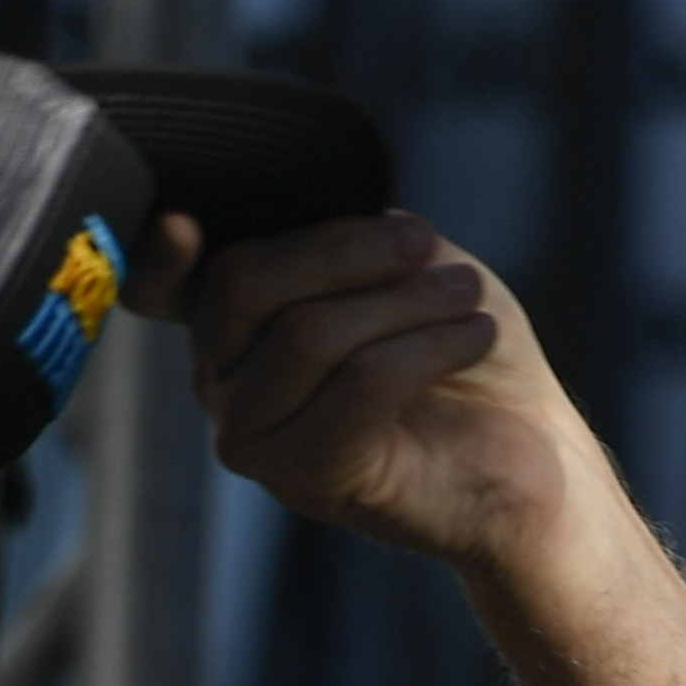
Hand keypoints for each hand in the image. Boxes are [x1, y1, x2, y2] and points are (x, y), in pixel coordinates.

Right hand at [135, 209, 582, 564]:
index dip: (158, 255)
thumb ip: (340, 237)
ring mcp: (254, 439)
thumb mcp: (402, 269)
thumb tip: (315, 206)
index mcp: (230, 324)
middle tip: (425, 247)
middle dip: (346, 252)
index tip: (184, 222)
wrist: (530, 456)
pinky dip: (426, 348)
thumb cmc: (462, 355)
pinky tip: (473, 335)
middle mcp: (221, 384)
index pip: (155, 288)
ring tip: (466, 296)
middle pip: (243, 285)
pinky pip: (359, 385)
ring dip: (403, 301)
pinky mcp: (308, 478)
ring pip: (306, 334)